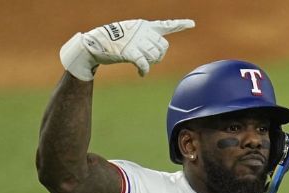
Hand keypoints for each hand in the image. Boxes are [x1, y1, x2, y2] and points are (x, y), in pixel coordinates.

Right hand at [59, 18, 193, 80]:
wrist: (96, 42)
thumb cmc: (114, 41)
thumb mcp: (132, 35)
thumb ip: (146, 41)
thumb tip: (157, 56)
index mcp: (145, 26)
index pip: (166, 25)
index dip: (180, 24)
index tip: (193, 23)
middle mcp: (143, 32)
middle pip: (164, 47)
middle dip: (159, 56)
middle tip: (149, 60)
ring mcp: (137, 41)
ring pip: (156, 56)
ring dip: (151, 63)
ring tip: (142, 64)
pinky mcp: (130, 52)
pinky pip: (144, 64)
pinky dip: (144, 71)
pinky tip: (141, 73)